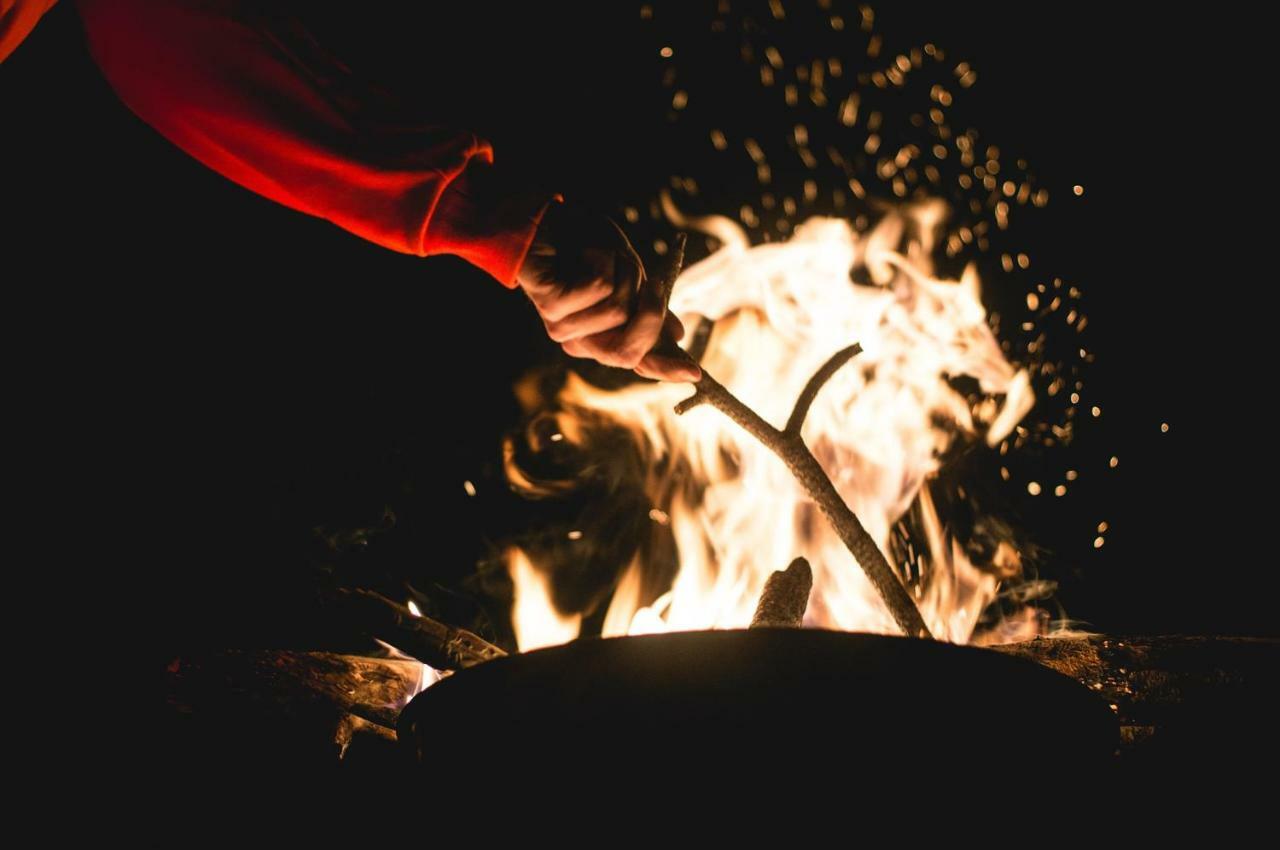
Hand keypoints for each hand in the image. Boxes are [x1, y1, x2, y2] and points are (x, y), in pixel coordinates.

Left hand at [516, 203, 699, 382]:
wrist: (548, 220)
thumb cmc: (588, 247)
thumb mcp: (629, 276)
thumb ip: (648, 307)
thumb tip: (677, 337)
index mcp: (603, 338)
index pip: (637, 362)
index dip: (665, 369)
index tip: (694, 372)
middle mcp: (582, 341)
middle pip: (629, 351)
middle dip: (651, 313)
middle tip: (653, 281)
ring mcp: (563, 328)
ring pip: (619, 309)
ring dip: (622, 271)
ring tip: (601, 256)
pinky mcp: (551, 307)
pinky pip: (600, 287)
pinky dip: (603, 258)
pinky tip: (583, 252)